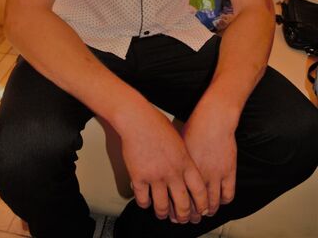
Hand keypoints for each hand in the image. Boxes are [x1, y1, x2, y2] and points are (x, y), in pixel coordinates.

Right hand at [121, 107, 207, 223]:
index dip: (201, 205)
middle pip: (182, 204)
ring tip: (162, 214)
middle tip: (181, 219)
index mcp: (185, 162)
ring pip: (162, 206)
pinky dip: (145, 204)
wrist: (137, 119)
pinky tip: (146, 202)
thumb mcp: (179, 139)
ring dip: (163, 213)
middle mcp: (172, 172)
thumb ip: (184, 158)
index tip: (200, 210)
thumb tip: (186, 171)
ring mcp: (155, 176)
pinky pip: (143, 199)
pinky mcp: (138, 177)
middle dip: (183, 216)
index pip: (199, 191)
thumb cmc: (157, 124)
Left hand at [182, 105, 236, 218]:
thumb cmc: (194, 126)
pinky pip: (228, 194)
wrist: (214, 118)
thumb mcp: (177, 144)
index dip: (177, 208)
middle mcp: (199, 175)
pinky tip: (219, 200)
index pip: (179, 198)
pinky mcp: (229, 172)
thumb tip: (166, 170)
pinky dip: (223, 201)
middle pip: (195, 205)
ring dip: (208, 211)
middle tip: (190, 218)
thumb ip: (174, 161)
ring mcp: (215, 175)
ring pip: (212, 203)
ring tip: (205, 213)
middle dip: (191, 215)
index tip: (175, 212)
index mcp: (184, 169)